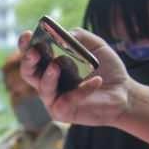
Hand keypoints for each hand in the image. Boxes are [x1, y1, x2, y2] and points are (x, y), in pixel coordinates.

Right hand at [18, 28, 132, 126]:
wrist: (123, 92)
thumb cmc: (106, 69)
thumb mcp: (96, 46)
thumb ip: (80, 37)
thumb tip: (63, 35)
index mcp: (50, 64)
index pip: (31, 55)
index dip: (26, 45)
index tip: (27, 35)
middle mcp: (47, 82)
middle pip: (27, 73)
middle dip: (28, 61)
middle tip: (34, 52)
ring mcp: (53, 98)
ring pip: (43, 88)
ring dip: (48, 77)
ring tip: (56, 65)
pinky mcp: (62, 113)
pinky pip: (67, 100)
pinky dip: (82, 90)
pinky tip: (97, 80)